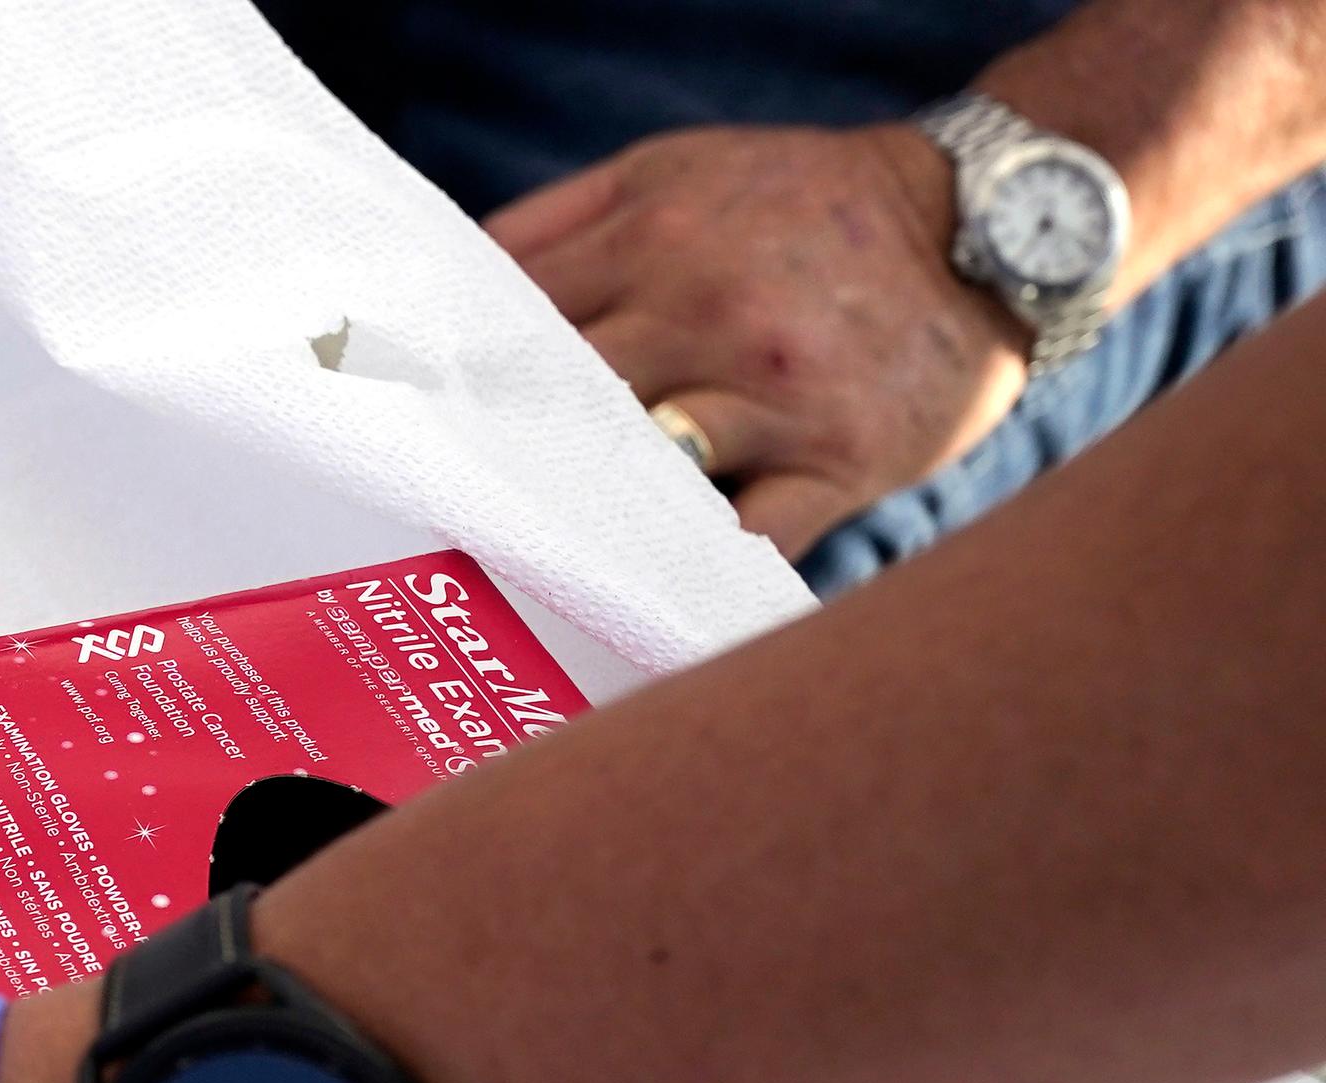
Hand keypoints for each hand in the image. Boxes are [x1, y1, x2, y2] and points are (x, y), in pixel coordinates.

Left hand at [490, 123, 1030, 558]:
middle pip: (567, 406)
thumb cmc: (802, 207)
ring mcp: (778, 395)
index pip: (519, 326)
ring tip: (531, 556)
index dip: (462, 379)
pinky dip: (691, 572)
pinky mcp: (839, 462)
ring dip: (587, 516)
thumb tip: (449, 288)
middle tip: (455, 504)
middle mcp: (712, 316)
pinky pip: (749, 541)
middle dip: (509, 453)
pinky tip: (640, 590)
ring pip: (644, 477)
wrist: (985, 228)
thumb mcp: (673, 170)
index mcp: (656, 242)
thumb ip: (556, 223)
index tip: (420, 424)